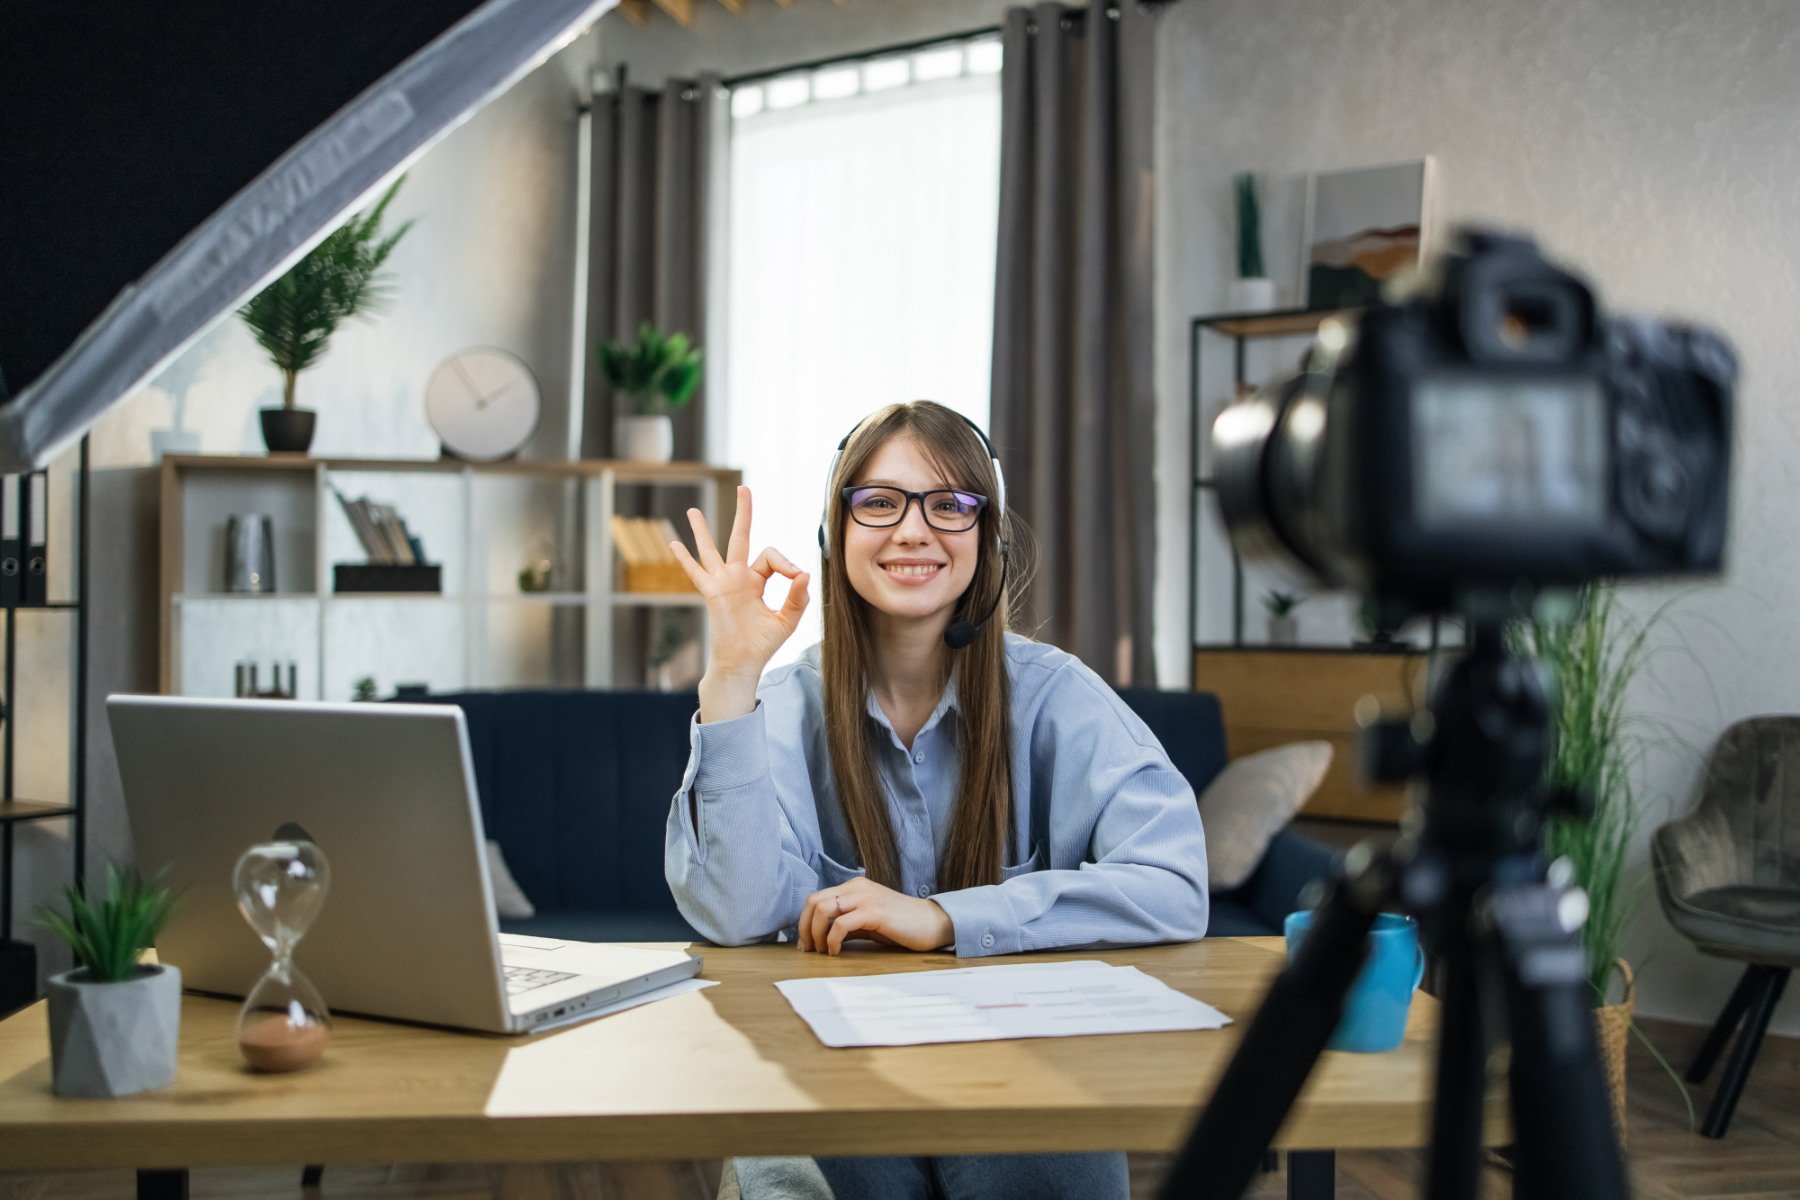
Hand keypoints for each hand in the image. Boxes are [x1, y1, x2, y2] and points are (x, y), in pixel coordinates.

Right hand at [671, 487, 808, 718]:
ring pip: (711, 550)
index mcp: (757, 581)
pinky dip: (685, 559)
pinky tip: (673, 543)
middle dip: (743, 513)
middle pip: (740, 537)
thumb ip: (798, 597)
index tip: (796, 578)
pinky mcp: (712, 593)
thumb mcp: (787, 619)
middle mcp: (738, 577)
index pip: (771, 557)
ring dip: (702, 530)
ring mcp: (723, 583)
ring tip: (693, 510)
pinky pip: (696, 572)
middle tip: (744, 488)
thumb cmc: (762, 643)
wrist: (743, 663)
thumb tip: (803, 574)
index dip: (786, 563)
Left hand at [797, 876, 954, 954]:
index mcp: (853, 887)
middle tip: (810, 950)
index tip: (806, 944)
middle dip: (805, 928)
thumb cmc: (900, 925)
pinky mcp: (874, 912)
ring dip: (816, 934)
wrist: (931, 924)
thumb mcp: (866, 922)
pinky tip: (837, 952)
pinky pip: (841, 924)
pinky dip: (832, 940)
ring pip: (823, 909)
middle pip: (814, 902)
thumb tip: (818, 937)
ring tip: (824, 951)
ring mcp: (865, 897)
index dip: (804, 921)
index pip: (815, 898)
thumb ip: (844, 924)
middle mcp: (856, 887)